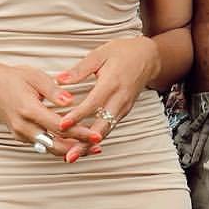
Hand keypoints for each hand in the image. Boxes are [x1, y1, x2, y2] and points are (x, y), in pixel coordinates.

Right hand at [0, 59, 98, 157]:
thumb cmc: (10, 77)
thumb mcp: (34, 76)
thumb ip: (54, 90)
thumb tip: (71, 100)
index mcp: (28, 110)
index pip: (60, 127)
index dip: (80, 133)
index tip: (96, 135)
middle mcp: (24, 126)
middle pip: (56, 144)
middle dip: (78, 147)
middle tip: (97, 146)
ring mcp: (20, 133)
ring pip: (49, 148)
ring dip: (69, 150)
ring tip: (89, 148)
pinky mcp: (20, 136)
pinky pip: (42, 145)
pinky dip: (58, 146)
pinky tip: (72, 143)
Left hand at [52, 37, 160, 157]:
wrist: (148, 57)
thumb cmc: (123, 52)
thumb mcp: (100, 54)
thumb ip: (80, 69)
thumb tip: (59, 79)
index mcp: (112, 83)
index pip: (93, 104)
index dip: (77, 116)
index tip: (62, 125)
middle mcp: (120, 99)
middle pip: (102, 126)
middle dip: (84, 143)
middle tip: (69, 156)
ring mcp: (123, 108)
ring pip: (106, 131)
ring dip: (90, 145)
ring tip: (73, 155)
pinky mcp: (124, 111)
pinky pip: (109, 127)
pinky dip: (97, 138)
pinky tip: (84, 146)